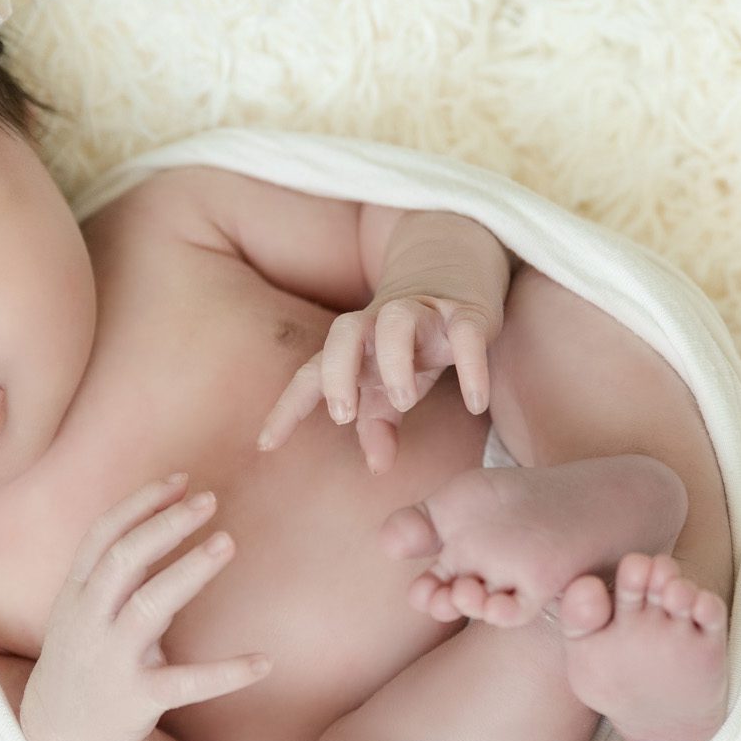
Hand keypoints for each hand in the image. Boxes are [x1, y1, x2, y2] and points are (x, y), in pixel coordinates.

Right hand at [18, 473, 270, 740]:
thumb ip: (116, 569)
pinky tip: (264, 661)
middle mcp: (89, 621)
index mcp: (76, 594)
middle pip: (124, 560)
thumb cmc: (84, 656)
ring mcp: (111, 660)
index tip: (180, 480)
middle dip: (166, 525)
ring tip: (228, 542)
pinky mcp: (137, 699)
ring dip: (189, 571)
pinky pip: (187, 684)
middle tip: (210, 500)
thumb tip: (165, 514)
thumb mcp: (82, 608)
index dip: (140, 503)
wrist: (59, 736)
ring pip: (150, 606)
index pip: (103, 535)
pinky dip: (226, 673)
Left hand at [256, 275, 502, 474]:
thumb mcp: (391, 385)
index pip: (310, 375)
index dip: (287, 409)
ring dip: (395, 359)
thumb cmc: (412, 343)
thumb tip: (376, 468)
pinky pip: (466, 331)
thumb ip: (378, 424)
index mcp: (353, 348)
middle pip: (344, 333)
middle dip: (337, 371)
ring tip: (404, 401)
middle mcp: (379, 325)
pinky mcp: (466, 313)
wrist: (456, 273)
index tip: (265, 445)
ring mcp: (423, 313)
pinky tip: (475, 403)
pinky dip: (470, 365)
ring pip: (398, 321)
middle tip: (342, 414)